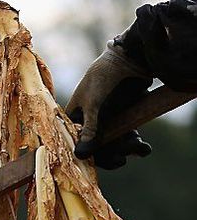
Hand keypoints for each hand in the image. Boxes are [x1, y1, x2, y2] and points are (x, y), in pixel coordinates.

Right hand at [66, 42, 153, 169]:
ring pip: (115, 145)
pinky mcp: (124, 119)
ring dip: (128, 149)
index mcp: (75, 120)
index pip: (80, 145)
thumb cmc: (102, 79)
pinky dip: (137, 145)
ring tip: (139, 146)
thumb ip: (89, 129)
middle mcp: (90, 123)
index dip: (93, 156)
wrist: (129, 60)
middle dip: (114, 153)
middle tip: (126, 156)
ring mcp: (108, 122)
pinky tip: (144, 147)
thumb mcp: (93, 104)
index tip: (108, 159)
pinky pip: (128, 138)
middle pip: (99, 149)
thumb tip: (81, 156)